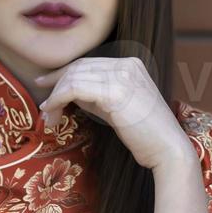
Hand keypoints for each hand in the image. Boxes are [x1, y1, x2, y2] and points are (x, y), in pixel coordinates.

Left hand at [35, 56, 193, 170]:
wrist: (167, 149)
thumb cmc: (143, 134)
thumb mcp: (115, 107)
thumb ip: (94, 94)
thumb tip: (66, 91)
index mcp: (130, 63)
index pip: (87, 62)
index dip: (62, 73)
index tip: (45, 85)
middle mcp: (127, 64)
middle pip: (78, 67)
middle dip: (55, 85)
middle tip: (44, 107)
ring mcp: (122, 75)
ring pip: (73, 77)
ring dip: (54, 97)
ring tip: (49, 117)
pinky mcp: (115, 91)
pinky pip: (74, 89)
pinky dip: (58, 100)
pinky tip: (53, 113)